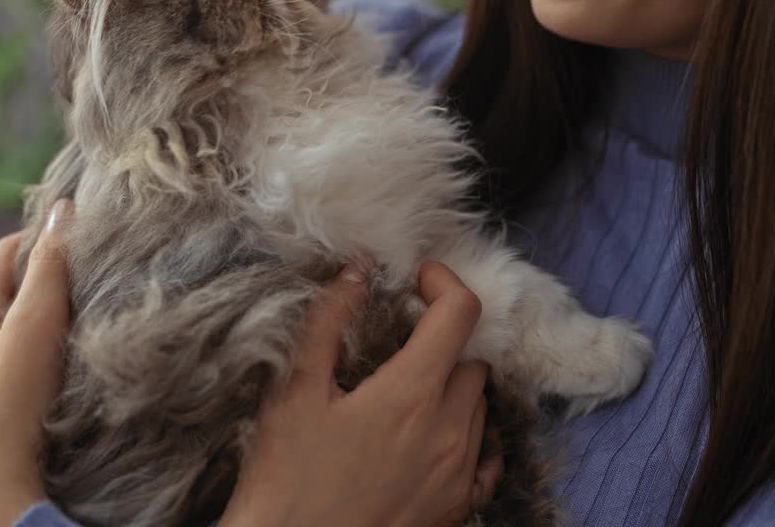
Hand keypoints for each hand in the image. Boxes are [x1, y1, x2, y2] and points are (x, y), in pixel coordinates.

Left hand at [0, 200, 73, 526]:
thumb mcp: (30, 328)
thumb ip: (49, 271)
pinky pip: (34, 368)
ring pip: (28, 333)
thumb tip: (63, 207)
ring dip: (61, 320)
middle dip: (59, 278)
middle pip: (20, 292)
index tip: (90, 231)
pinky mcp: (2, 412)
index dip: (47, 235)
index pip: (9, 253)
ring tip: (104, 313)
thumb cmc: (2, 409)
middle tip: (107, 270)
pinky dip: (58, 356)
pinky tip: (85, 365)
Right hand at [221, 262, 504, 526]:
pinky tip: (437, 435)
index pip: (460, 313)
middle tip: (402, 338)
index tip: (416, 279)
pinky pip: (488, 458)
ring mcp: (460, 472)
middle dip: (444, 338)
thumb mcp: (295, 393)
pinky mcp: (459, 507)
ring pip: (479, 405)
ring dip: (454, 385)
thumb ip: (329, 322)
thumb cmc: (286, 479)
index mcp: (412, 393)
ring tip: (407, 390)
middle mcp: (450, 430)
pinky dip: (471, 436)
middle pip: (473, 358)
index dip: (443, 282)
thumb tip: (358, 271)